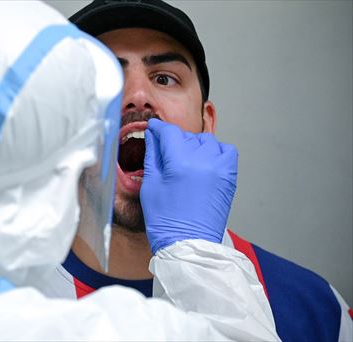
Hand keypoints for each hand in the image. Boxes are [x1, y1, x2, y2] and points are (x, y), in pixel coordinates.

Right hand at [141, 119, 237, 253]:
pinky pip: (226, 151)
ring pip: (206, 141)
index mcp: (179, 162)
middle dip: (173, 140)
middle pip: (186, 136)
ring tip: (183, 159)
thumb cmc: (165, 220)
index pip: (168, 132)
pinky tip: (203, 162)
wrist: (188, 244)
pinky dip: (215, 152)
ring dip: (193, 145)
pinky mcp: (229, 177)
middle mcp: (203, 161)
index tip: (153, 128)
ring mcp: (219, 168)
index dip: (158, 128)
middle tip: (164, 151)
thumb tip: (153, 137)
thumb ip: (152, 156)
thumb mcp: (151, 185)